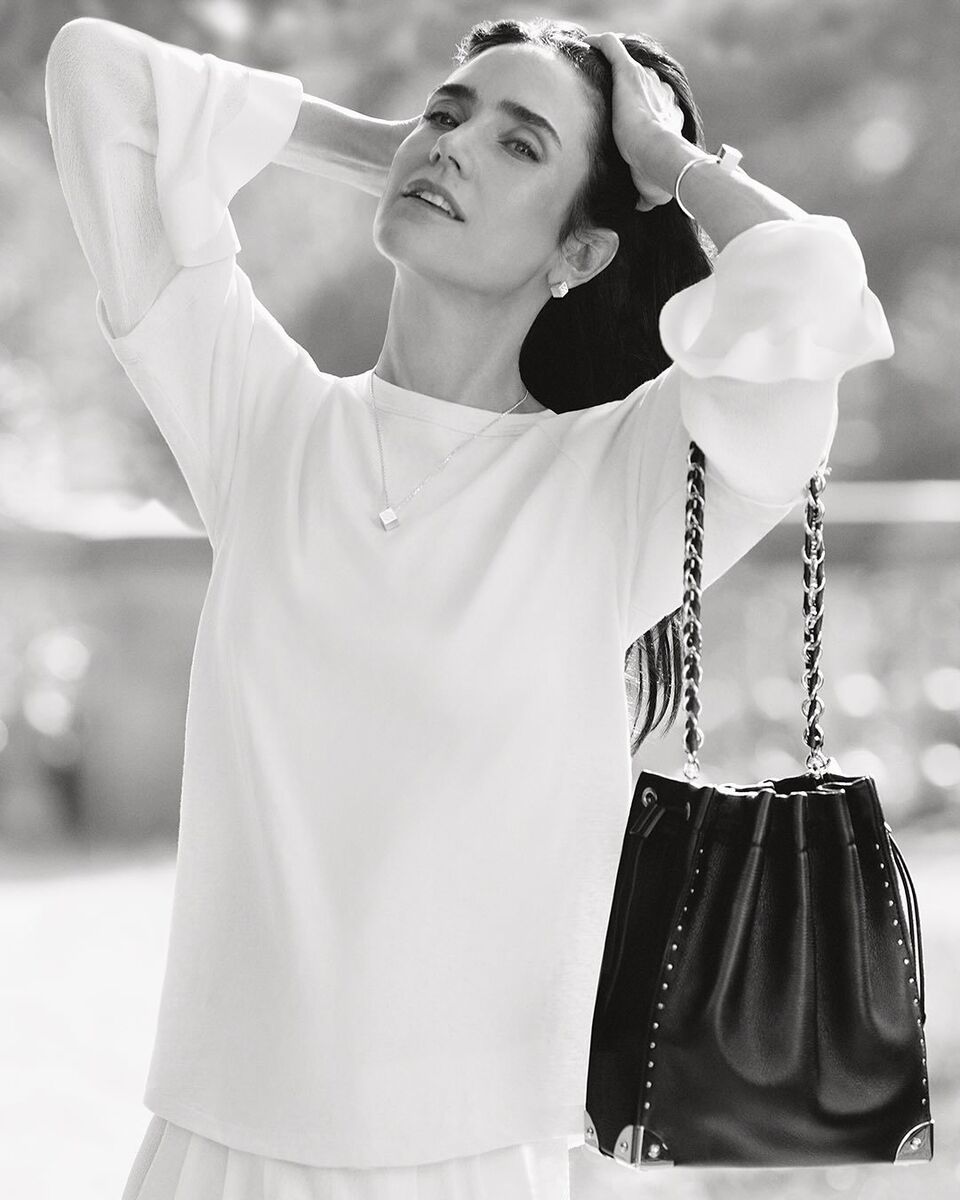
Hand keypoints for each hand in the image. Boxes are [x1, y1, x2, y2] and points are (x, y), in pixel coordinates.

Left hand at [584, 32, 685, 210]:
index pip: (656, 105)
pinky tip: (587, 45)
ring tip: (592, 72)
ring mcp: (646, 81)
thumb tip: (641, 206)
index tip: (627, 117)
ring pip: (627, 65)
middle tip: (609, 97)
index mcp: (668, 117)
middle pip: (643, 82)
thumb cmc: (659, 175)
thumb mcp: (653, 191)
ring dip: (612, 66)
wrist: (660, 158)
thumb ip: (646, 195)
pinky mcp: (629, 73)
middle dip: (628, 88)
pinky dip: (601, 44)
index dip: (643, 109)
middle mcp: (660, 94)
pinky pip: (613, 48)